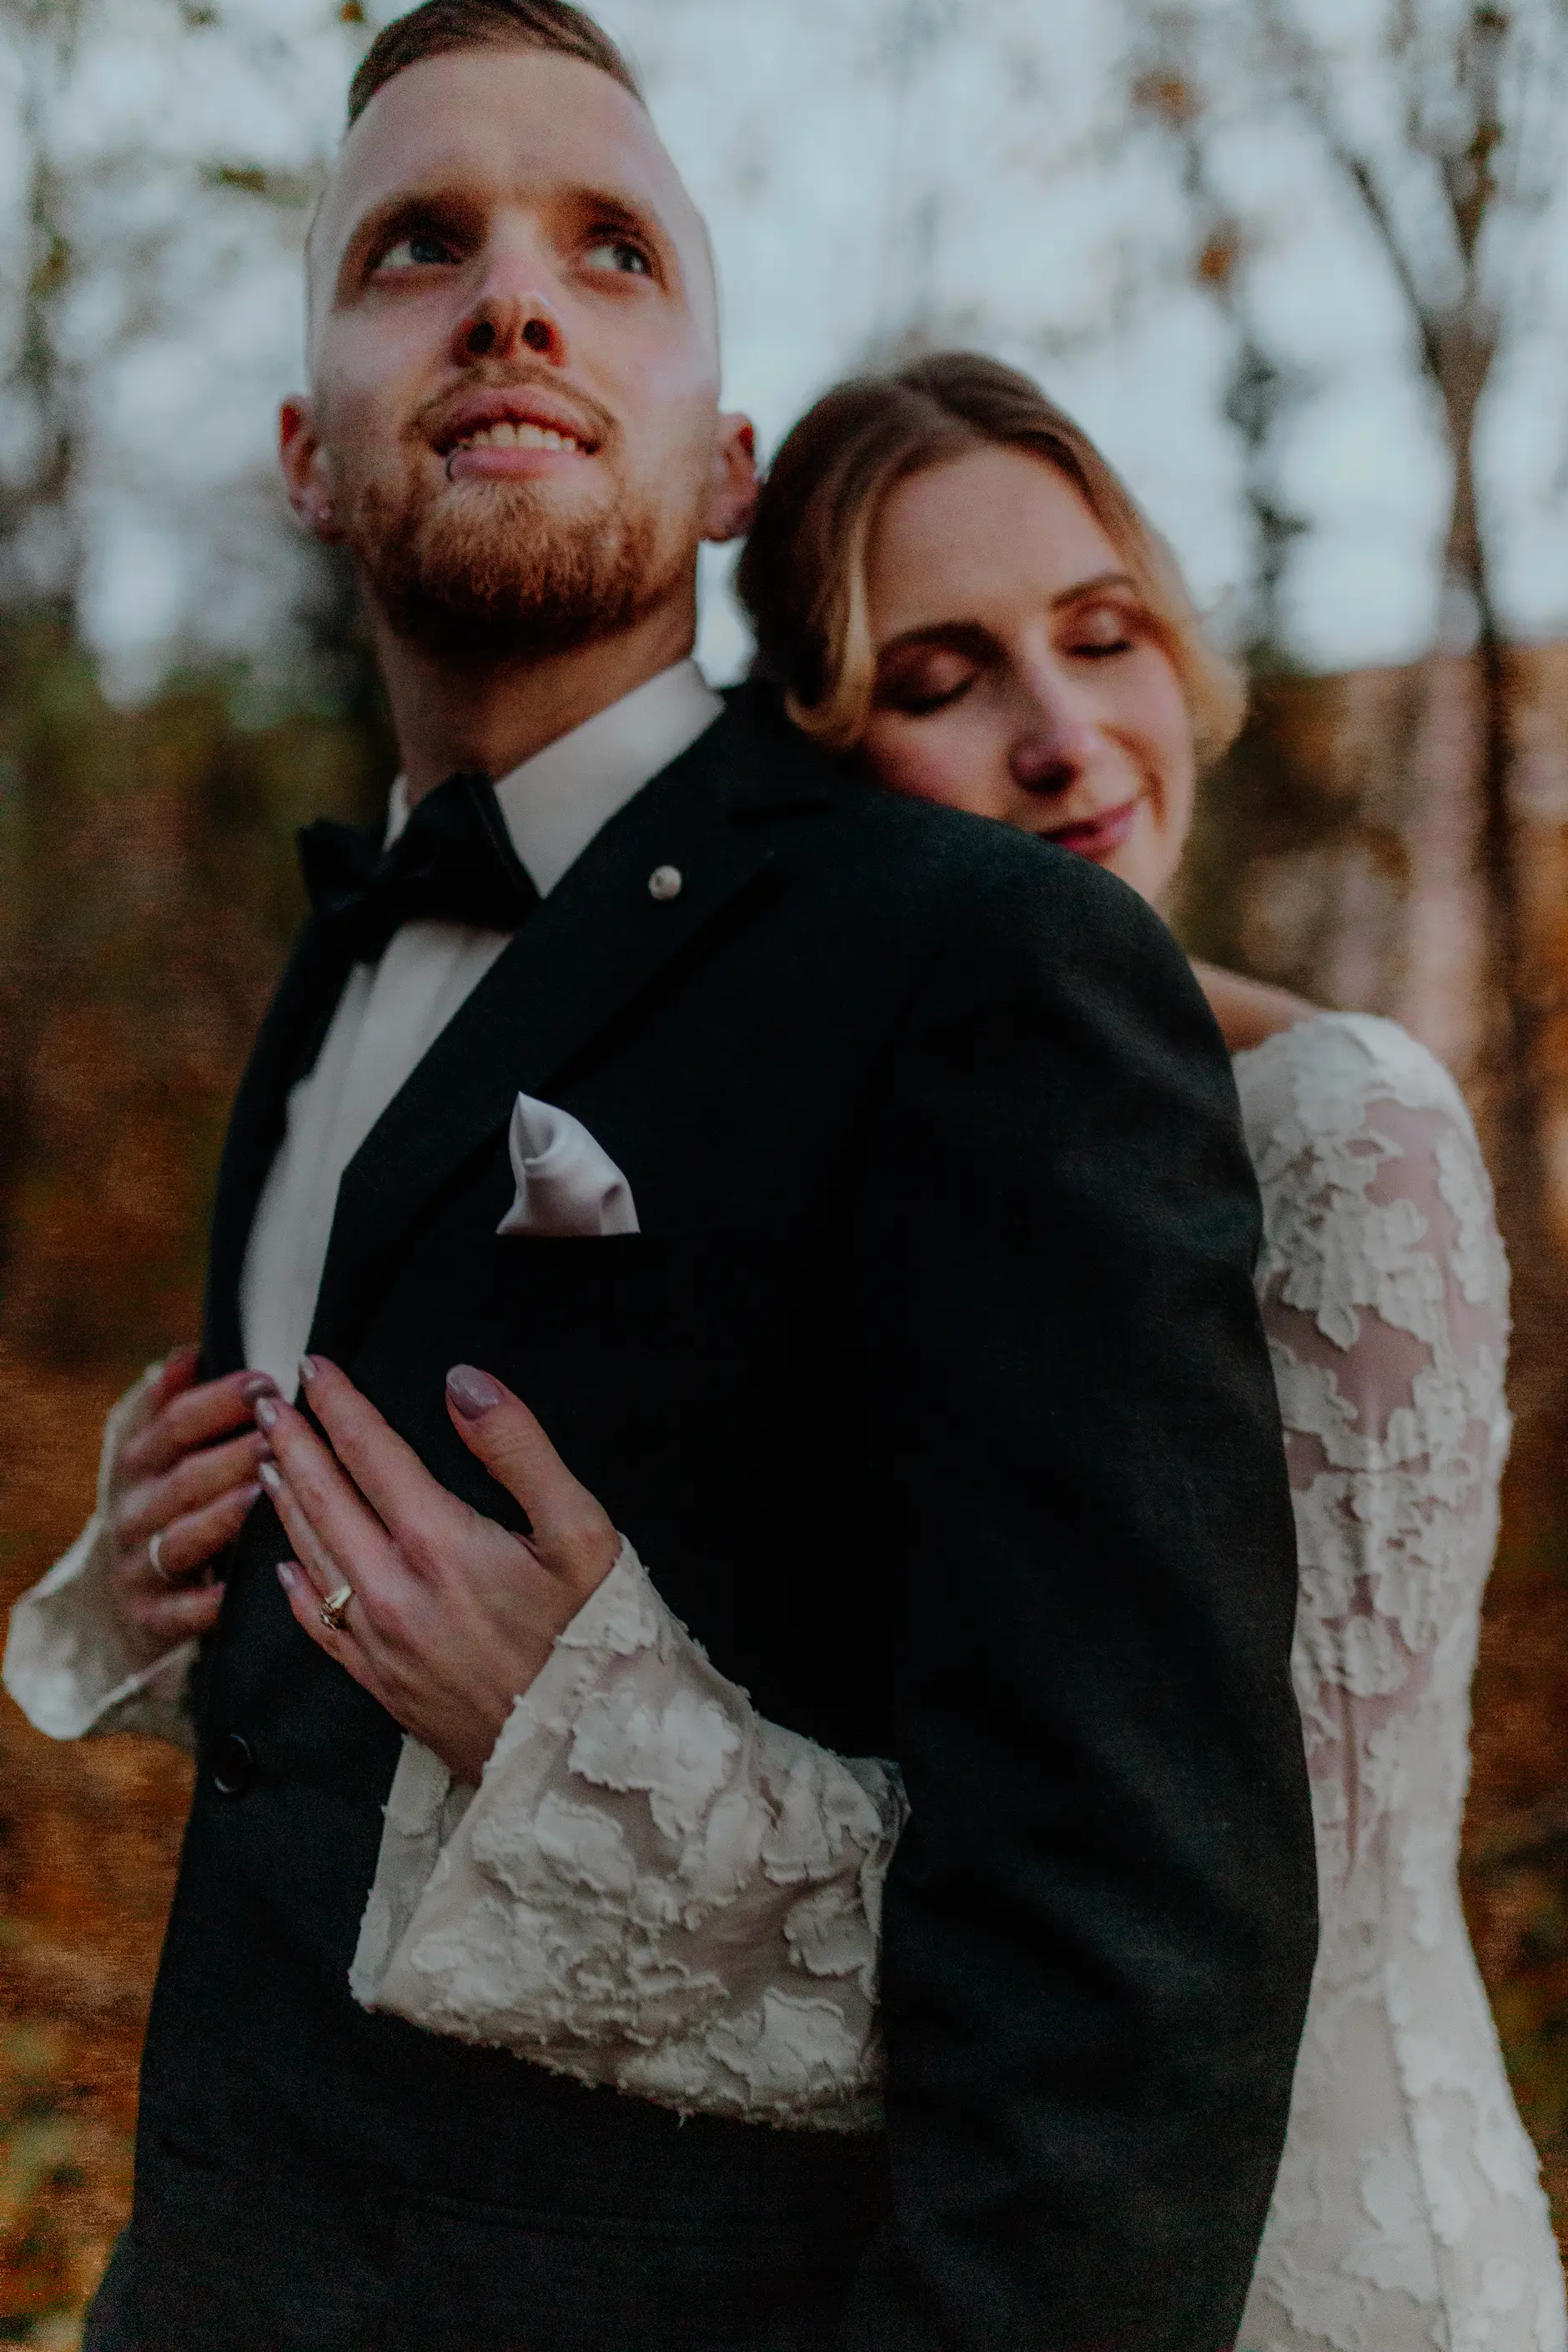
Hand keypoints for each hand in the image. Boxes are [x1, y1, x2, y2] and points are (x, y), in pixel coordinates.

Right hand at [109, 1346, 272, 1671]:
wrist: (114, 1603)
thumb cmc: (162, 1509)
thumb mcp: (158, 1456)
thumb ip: (174, 1404)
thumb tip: (190, 1352)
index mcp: (137, 1465)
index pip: (173, 1424)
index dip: (217, 1401)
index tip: (264, 1381)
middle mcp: (133, 1513)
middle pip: (183, 1479)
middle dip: (232, 1454)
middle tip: (280, 1433)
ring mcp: (139, 1568)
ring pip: (181, 1539)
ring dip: (223, 1516)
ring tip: (264, 1493)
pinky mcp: (152, 1619)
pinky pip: (182, 1609)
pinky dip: (211, 1600)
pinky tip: (246, 1585)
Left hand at [256, 1357, 619, 1783]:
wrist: (587, 1761)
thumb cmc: (597, 1641)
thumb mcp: (582, 1532)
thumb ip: (518, 1448)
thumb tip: (462, 1383)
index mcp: (438, 1544)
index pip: (370, 1454)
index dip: (339, 1405)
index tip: (315, 1367)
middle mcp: (392, 1592)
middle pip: (324, 1500)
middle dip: (292, 1444)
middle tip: (265, 1404)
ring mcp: (380, 1645)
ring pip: (313, 1558)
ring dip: (286, 1503)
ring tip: (266, 1463)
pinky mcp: (383, 1688)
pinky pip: (320, 1628)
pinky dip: (297, 1588)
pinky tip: (286, 1570)